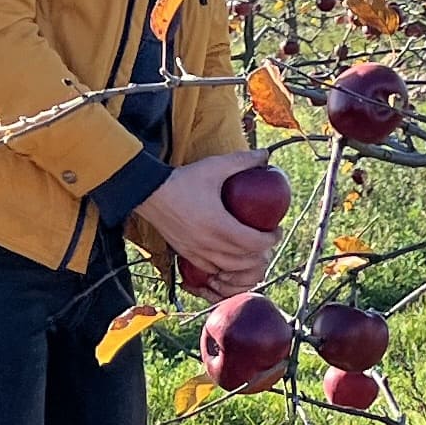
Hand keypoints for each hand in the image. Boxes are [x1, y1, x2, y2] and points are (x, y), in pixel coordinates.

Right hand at [127, 152, 283, 297]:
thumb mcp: (214, 166)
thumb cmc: (183, 179)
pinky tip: (229, 257)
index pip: (254, 243)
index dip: (271, 240)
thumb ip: (242, 161)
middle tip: (267, 240)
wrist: (149, 192)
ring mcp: (196, 251)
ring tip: (251, 250)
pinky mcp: (185, 253)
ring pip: (228, 269)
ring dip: (244, 264)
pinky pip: (210, 270)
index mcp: (219, 225)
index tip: (276, 230)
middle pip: (245, 261)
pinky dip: (224, 268)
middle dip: (261, 253)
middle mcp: (209, 244)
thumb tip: (264, 154)